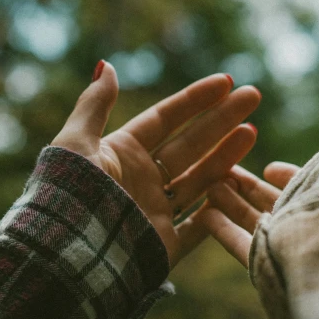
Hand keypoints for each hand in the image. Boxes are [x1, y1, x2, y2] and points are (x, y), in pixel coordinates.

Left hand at [51, 60, 260, 268]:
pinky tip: (241, 183)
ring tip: (252, 131)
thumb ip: (94, 104)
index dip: (194, 100)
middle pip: (190, 144)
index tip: (225, 81)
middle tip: (253, 96)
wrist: (66, 253)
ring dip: (226, 155)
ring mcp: (155, 212)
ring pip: (200, 179)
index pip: (165, 119)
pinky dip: (219, 207)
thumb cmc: (68, 192)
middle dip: (221, 120)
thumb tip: (105, 65)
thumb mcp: (76, 141)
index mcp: (121, 154)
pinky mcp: (164, 245)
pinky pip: (200, 225)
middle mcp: (141, 180)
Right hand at [204, 103, 318, 266]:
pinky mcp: (267, 263)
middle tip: (223, 171)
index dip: (286, 175)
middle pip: (272, 202)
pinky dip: (221, 229)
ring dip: (230, 203)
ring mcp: (287, 245)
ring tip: (209, 185)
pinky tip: (203, 213)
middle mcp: (309, 221)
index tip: (269, 168)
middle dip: (248, 186)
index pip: (303, 184)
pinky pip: (239, 244)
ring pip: (252, 221)